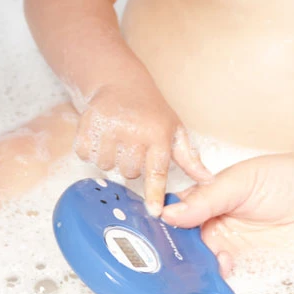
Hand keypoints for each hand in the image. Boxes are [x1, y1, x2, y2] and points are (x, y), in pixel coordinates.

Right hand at [73, 82, 212, 214]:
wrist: (121, 82)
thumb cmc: (150, 111)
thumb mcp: (174, 130)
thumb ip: (189, 158)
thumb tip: (208, 179)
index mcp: (158, 134)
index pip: (157, 171)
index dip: (154, 193)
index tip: (153, 212)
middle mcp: (134, 131)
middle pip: (129, 173)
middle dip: (130, 165)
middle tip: (133, 146)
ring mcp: (110, 127)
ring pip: (106, 166)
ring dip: (110, 158)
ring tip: (117, 139)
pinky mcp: (88, 124)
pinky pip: (85, 154)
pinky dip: (91, 150)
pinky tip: (101, 136)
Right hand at [160, 152, 293, 276]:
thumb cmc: (287, 178)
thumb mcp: (241, 181)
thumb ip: (206, 198)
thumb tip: (170, 213)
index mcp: (208, 196)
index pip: (175, 212)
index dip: (160, 224)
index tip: (145, 235)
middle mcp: (215, 223)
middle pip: (182, 243)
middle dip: (172, 254)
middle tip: (161, 263)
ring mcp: (230, 246)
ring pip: (199, 263)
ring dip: (191, 271)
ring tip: (186, 275)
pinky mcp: (247, 267)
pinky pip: (224, 279)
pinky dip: (214, 284)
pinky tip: (211, 284)